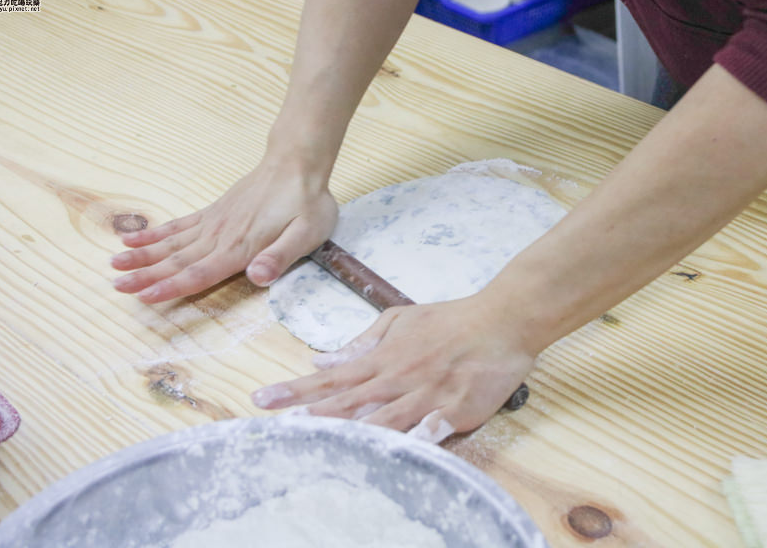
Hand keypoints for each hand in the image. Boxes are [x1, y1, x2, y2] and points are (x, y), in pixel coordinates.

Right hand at [111, 155, 337, 302]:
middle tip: (116, 286)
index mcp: (241, 247)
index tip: (145, 296)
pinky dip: (155, 233)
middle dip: (146, 275)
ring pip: (172, 242)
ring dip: (142, 255)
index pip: (201, 272)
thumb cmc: (306, 202)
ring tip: (114, 264)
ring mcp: (214, 222)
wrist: (296, 162)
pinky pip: (179, 225)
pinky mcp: (213, 212)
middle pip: (178, 260)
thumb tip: (257, 277)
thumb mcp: (307, 233)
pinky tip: (133, 237)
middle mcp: (221, 236)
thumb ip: (280, 256)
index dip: (173, 287)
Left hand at [251, 297, 536, 441]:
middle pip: (350, 401)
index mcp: (384, 359)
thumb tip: (321, 359)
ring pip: (386, 417)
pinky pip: (435, 426)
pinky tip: (402, 448)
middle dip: (313, 414)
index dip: (296, 391)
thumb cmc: (451, 320)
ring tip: (323, 443)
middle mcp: (400, 377)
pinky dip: (418, 436)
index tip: (264, 400)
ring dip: (353, 430)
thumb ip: (362, 342)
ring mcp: (428, 393)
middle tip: (278, 426)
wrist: (503, 319)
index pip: (332, 377)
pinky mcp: (457, 406)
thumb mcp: (400, 319)